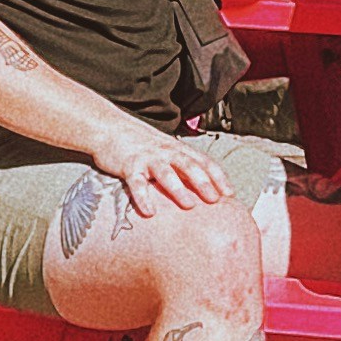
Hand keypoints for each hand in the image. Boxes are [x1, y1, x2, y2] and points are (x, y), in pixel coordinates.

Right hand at [97, 122, 229, 215]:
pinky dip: (143, 197)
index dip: (218, 177)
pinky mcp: (128, 165)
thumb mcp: (166, 150)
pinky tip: (149, 212)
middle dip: (204, 183)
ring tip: (189, 206)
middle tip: (215, 200)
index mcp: (179, 149)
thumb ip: (181, 165)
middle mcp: (166, 151)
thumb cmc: (141, 144)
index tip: (230, 194)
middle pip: (189, 166)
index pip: (204, 162)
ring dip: (178, 189)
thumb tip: (201, 188)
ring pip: (166, 173)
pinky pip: (136, 183)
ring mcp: (148, 158)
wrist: (110, 128)